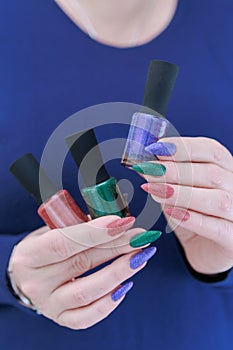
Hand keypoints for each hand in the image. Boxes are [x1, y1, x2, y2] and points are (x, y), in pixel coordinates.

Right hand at [8, 215, 156, 328]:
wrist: (26, 276)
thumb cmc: (44, 247)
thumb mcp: (51, 230)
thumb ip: (78, 226)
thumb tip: (116, 220)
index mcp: (29, 255)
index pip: (63, 242)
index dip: (95, 232)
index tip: (122, 222)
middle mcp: (36, 282)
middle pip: (82, 263)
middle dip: (116, 246)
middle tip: (140, 236)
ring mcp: (48, 304)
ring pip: (88, 292)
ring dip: (119, 272)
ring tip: (140, 256)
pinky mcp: (60, 318)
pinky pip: (88, 316)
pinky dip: (110, 301)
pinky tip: (126, 283)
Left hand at [136, 137, 232, 274]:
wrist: (206, 252)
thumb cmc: (193, 216)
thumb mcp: (179, 191)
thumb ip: (166, 178)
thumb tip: (144, 164)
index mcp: (227, 169)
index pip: (211, 150)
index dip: (182, 147)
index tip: (156, 148)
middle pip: (211, 173)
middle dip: (175, 171)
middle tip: (148, 171)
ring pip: (217, 200)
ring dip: (182, 194)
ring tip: (155, 192)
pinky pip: (216, 228)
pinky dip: (193, 219)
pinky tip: (171, 212)